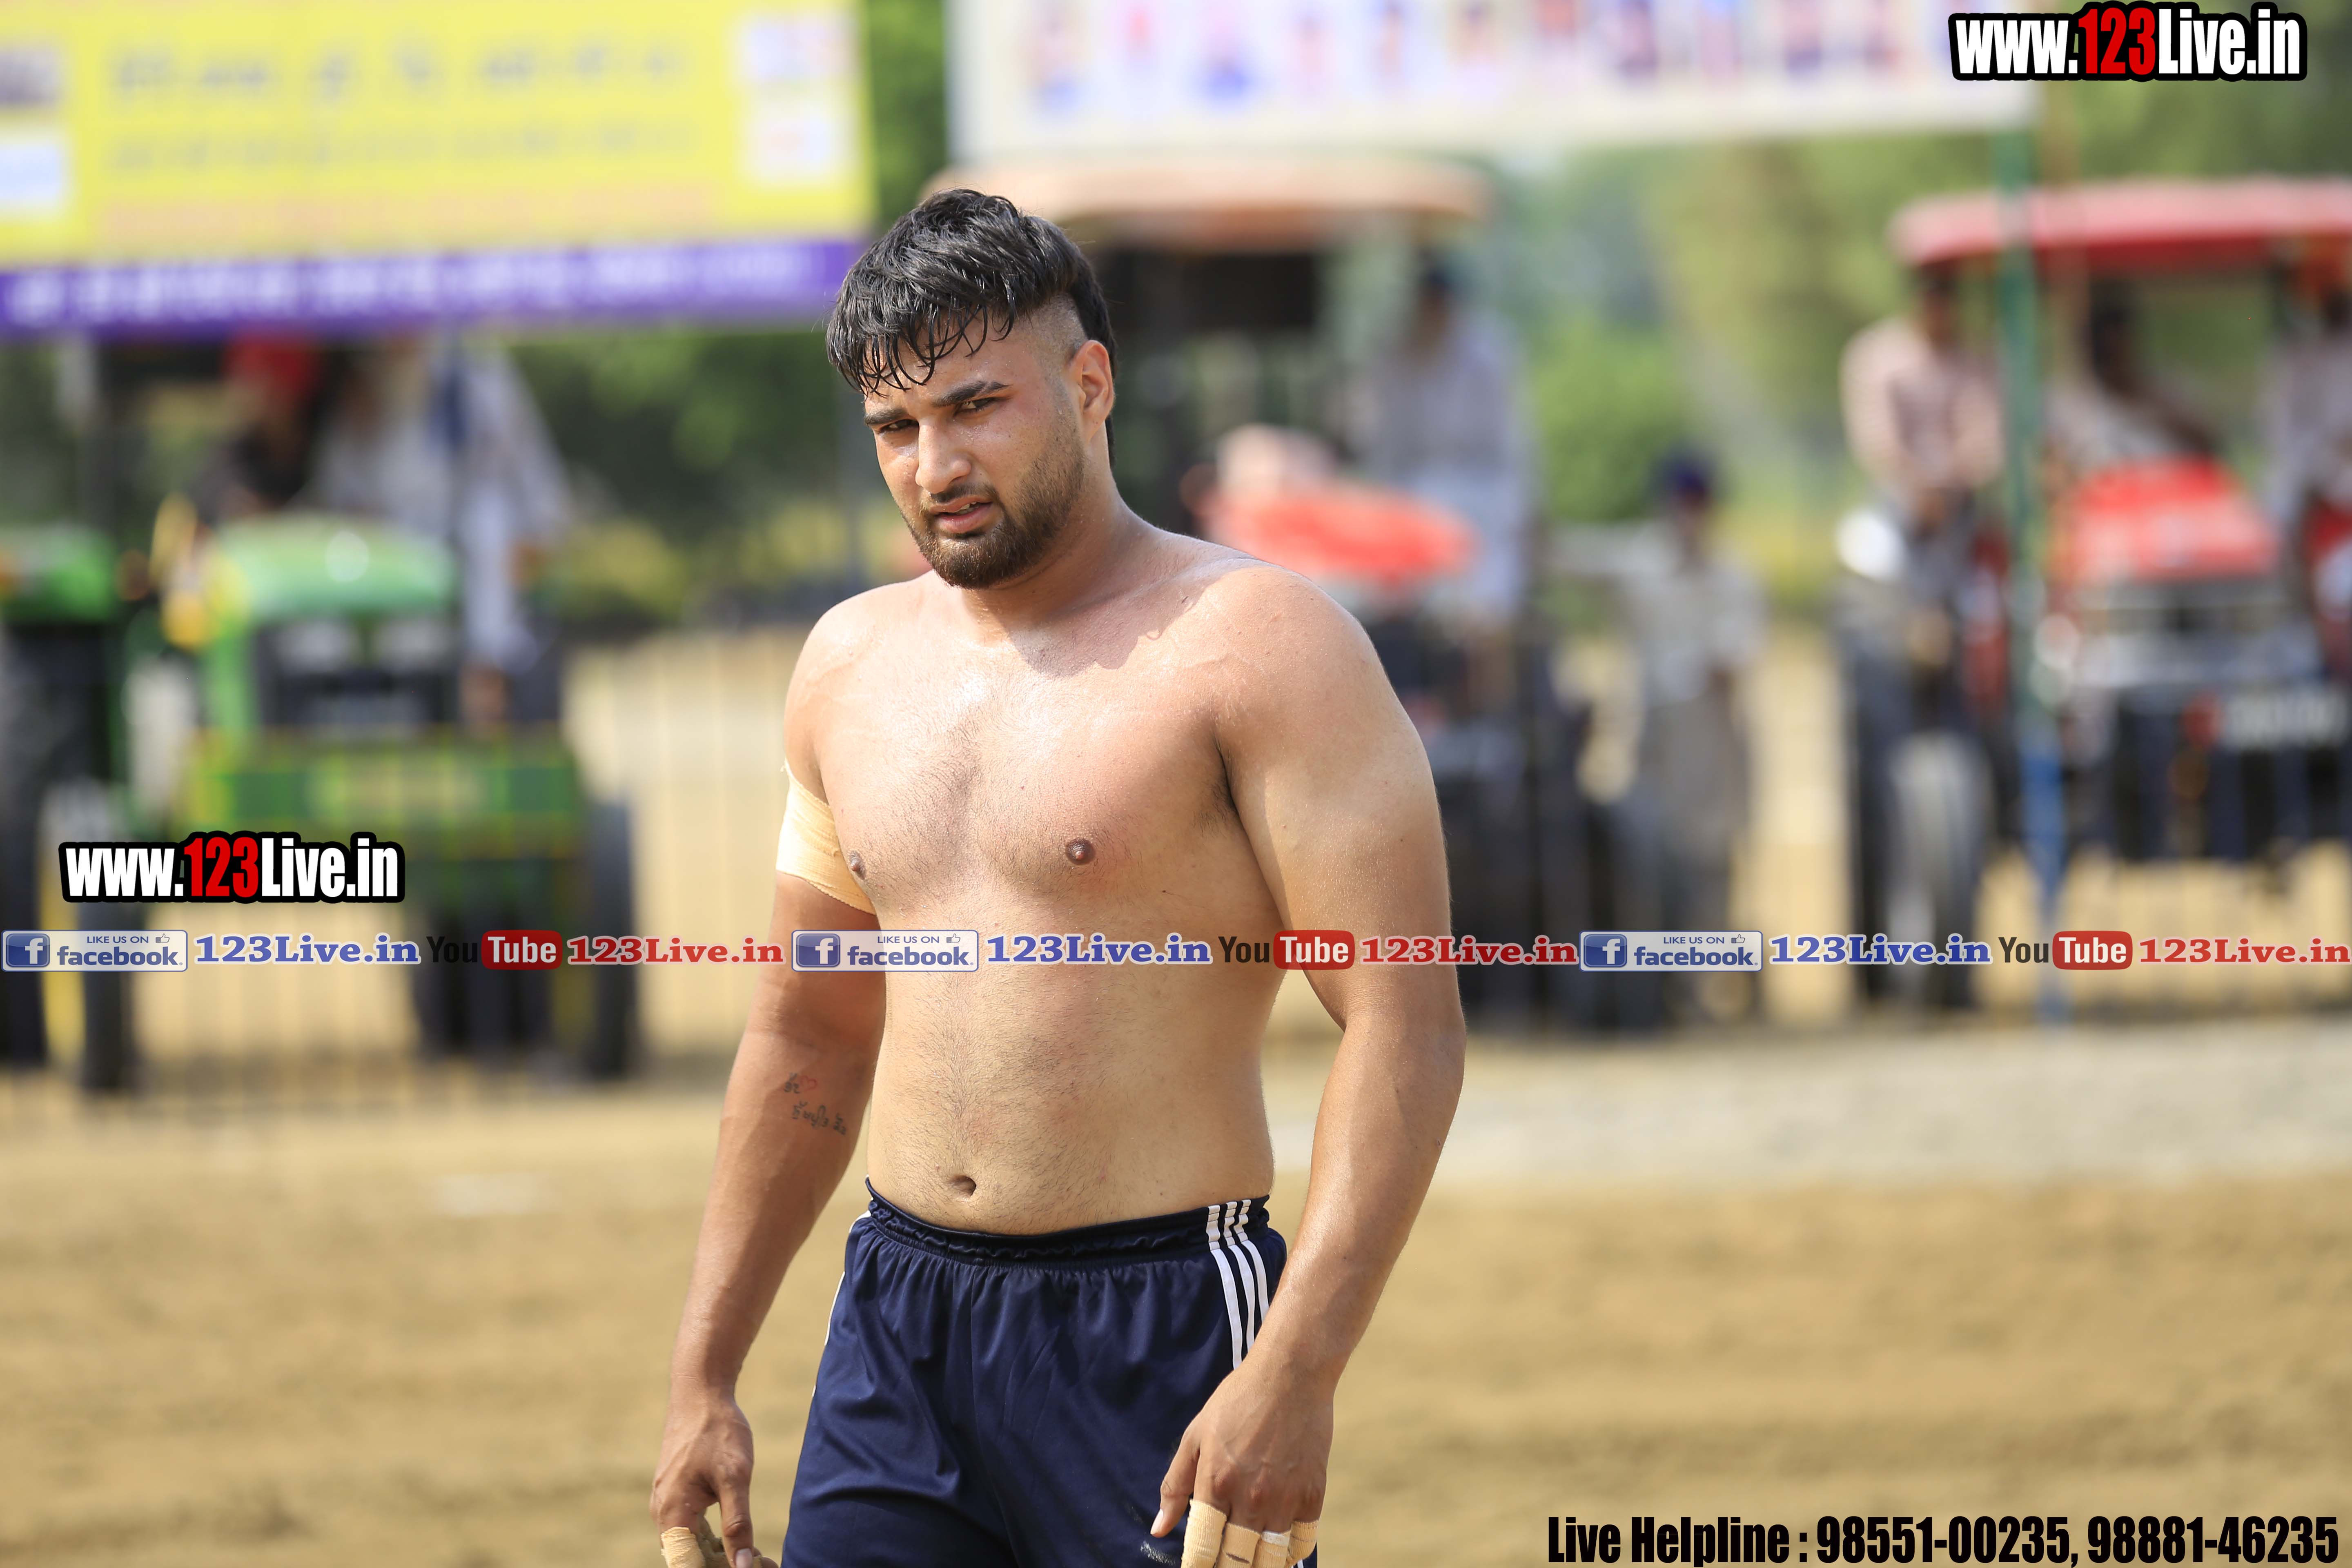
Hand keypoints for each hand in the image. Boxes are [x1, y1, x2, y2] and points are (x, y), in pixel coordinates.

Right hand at [652, 1389, 769, 1567]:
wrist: (700, 1393)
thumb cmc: (717, 1431)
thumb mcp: (735, 1477)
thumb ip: (737, 1524)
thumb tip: (742, 1566)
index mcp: (672, 1513)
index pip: (688, 1566)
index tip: (752, 1567)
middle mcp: (664, 1514)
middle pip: (690, 1560)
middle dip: (725, 1565)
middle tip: (766, 1563)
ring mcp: (668, 1504)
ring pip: (692, 1547)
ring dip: (722, 1556)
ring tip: (760, 1557)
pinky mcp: (677, 1495)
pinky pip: (692, 1530)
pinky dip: (716, 1539)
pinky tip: (742, 1538)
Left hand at [1151, 1357, 1331, 1564]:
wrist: (1290, 1374)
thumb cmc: (1237, 1401)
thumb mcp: (1195, 1437)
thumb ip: (1176, 1486)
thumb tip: (1159, 1530)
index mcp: (1216, 1485)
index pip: (1202, 1551)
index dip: (1196, 1567)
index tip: (1197, 1566)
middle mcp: (1250, 1500)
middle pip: (1236, 1563)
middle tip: (1222, 1563)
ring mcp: (1285, 1501)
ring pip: (1270, 1561)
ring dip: (1257, 1567)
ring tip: (1249, 1562)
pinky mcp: (1313, 1496)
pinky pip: (1302, 1544)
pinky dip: (1289, 1554)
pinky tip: (1277, 1549)